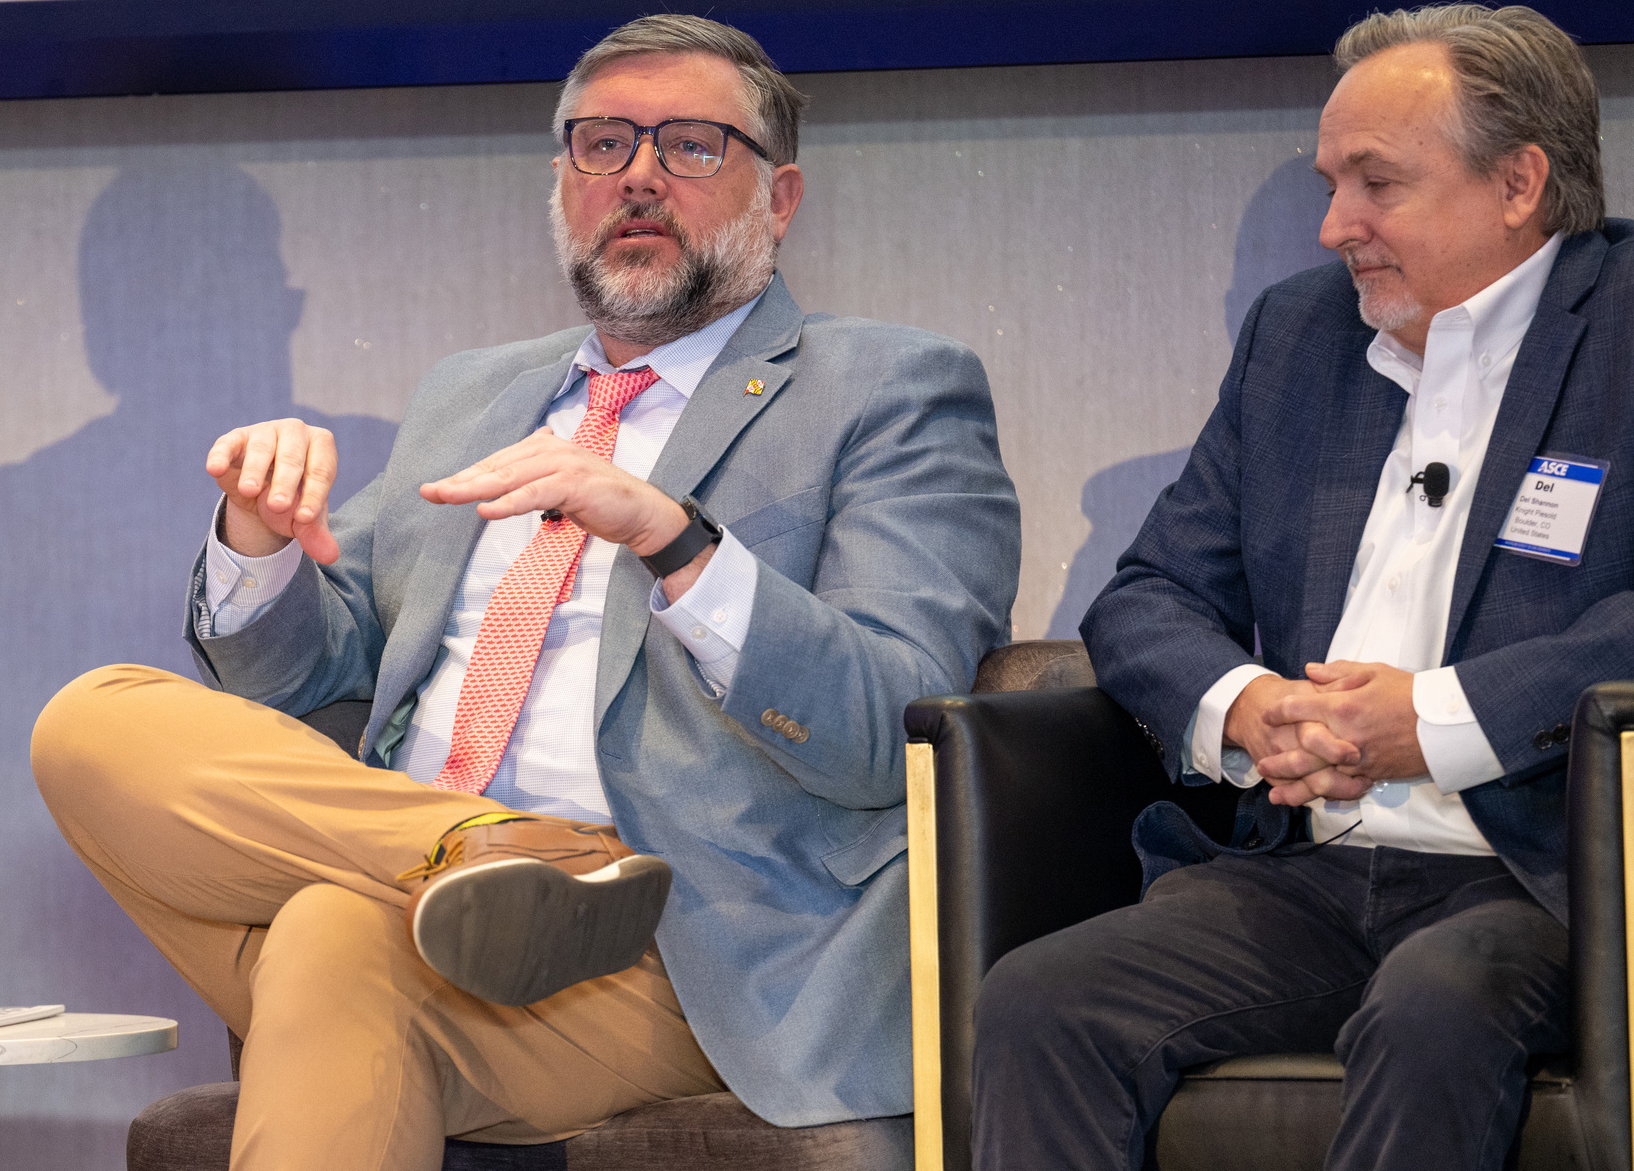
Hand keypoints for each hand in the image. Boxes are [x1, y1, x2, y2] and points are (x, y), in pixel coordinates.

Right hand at [206, 419, 339, 563]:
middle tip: (277, 506)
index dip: (314, 495)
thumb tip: (330, 556)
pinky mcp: (235, 439)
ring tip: (250, 491)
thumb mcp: (304, 518)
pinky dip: (221, 456)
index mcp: (321, 446)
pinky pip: (227, 445)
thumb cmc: (293, 500)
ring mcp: (264, 432)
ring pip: (261, 448)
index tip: (305, 519)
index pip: (321, 471)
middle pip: (293, 458)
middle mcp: (295, 432)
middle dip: (285, 483)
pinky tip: (215, 470)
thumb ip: (316, 534)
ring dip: (255, 470)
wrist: (262, 494)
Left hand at [419, 426, 689, 558]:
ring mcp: (563, 464)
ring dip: (475, 488)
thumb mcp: (561, 485)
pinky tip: (486, 510)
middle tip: (430, 491)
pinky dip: (509, 502)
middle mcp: (551, 449)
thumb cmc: (601, 501)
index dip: (466, 475)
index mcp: (544, 447)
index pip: (497, 462)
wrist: (642, 513)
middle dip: (461, 480)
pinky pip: (534, 493)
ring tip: (446, 497)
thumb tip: (509, 475)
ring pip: (509, 477)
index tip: (437, 488)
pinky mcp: (574, 484)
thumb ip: (536, 477)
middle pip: (497, 466)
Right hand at [1224, 674, 1365, 806]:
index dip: (1335, 750)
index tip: (1356, 755)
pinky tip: (1341, 793)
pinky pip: (1298, 795)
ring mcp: (1278, 763)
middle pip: (1312, 771)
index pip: (1314, 740)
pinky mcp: (1274, 777)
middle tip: (1366, 780)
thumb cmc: (1288, 696)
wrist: (1248, 708)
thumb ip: (1338, 687)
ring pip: (1308, 787)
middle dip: (1342, 782)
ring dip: (1338, 792)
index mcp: (1299, 720)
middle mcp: (1287, 744)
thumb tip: (1362, 685)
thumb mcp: (1312, 687)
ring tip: (1361, 787)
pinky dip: (1321, 796)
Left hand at [1261, 660, 1426, 786]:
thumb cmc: (1411, 693)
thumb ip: (1338, 672)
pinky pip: (1342, 787)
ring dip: (1295, 788)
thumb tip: (1309, 672)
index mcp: (1342, 706)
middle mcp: (1345, 736)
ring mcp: (1358, 759)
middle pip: (1301, 752)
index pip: (1298, 708)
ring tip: (1275, 794)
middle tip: (1261, 764)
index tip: (1269, 714)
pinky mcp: (1373, 773)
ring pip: (1318, 777)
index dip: (1279, 711)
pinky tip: (1311, 800)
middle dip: (1278, 760)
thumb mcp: (1374, 672)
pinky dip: (1324, 795)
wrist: (1447, 721)